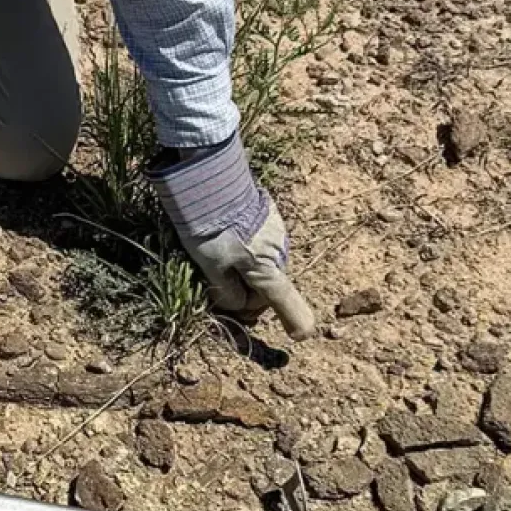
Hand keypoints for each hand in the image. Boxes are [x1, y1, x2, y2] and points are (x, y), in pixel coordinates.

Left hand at [148, 135, 317, 340]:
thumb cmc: (210, 225)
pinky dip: (244, 248)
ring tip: (213, 256)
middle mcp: (278, 251)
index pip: (285, 300)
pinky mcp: (267, 214)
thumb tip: (237, 304)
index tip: (301, 334)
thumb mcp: (209, 265)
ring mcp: (275, 230)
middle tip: (216, 289)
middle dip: (246, 292)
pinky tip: (222, 237)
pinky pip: (258, 242)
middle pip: (266, 284)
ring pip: (261, 262)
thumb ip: (225, 291)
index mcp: (267, 268)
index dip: (293, 319)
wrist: (210, 176)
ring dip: (243, 268)